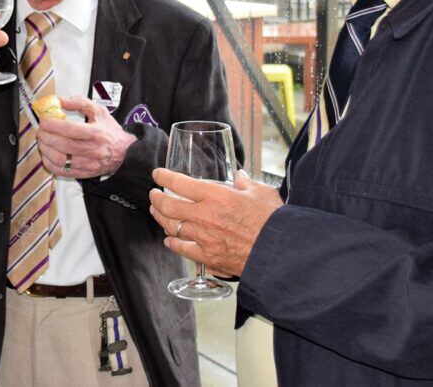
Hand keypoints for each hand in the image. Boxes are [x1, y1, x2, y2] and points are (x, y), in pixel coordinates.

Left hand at [36, 96, 135, 178]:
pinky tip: (47, 155)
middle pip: (64, 145)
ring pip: (61, 160)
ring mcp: (89, 164)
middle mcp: (93, 150)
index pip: (72, 130)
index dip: (54, 126)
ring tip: (42, 141)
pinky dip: (50, 163)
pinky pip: (63, 171)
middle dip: (47, 137)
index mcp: (97, 133)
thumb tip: (60, 101)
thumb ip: (80, 103)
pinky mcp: (85, 174)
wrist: (125, 153)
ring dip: (46, 150)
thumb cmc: (110, 131)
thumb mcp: (100, 112)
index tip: (44, 121)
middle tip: (40, 131)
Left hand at [149, 169, 281, 276]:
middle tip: (153, 194)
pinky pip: (182, 249)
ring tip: (156, 212)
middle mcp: (204, 215)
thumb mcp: (261, 192)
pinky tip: (169, 240)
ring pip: (171, 226)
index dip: (164, 177)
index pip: (180, 183)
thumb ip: (245, 183)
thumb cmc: (273, 221)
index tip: (158, 174)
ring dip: (160, 218)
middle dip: (156, 198)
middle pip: (168, 205)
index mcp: (215, 196)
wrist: (279, 253)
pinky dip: (172, 243)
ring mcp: (203, 237)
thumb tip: (239, 176)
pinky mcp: (208, 257)